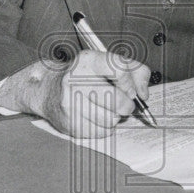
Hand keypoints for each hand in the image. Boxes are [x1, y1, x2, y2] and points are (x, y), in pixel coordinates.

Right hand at [0, 49, 150, 137]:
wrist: (49, 90)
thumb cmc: (83, 76)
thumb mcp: (107, 63)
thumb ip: (134, 71)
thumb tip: (143, 93)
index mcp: (88, 60)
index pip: (119, 69)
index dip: (131, 83)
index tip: (133, 91)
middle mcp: (75, 80)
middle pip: (118, 100)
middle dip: (127, 105)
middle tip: (123, 103)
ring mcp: (70, 103)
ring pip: (112, 119)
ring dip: (115, 117)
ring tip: (106, 109)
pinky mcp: (69, 122)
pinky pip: (102, 132)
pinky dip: (104, 127)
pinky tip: (95, 117)